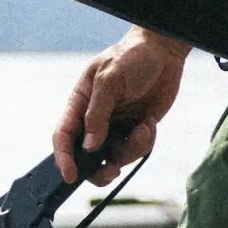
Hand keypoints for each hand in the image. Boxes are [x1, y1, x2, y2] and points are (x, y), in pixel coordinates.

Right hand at [57, 28, 189, 184]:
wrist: (163, 51)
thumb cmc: (131, 57)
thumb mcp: (110, 79)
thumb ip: (97, 113)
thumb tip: (90, 147)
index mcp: (80, 103)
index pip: (64, 135)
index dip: (63, 157)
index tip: (70, 176)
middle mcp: (94, 119)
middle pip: (85, 156)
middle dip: (97, 170)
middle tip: (111, 173)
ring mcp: (115, 127)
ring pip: (114, 157)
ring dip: (129, 152)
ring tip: (143, 130)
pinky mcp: (135, 130)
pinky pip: (136, 150)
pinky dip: (145, 141)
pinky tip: (150, 122)